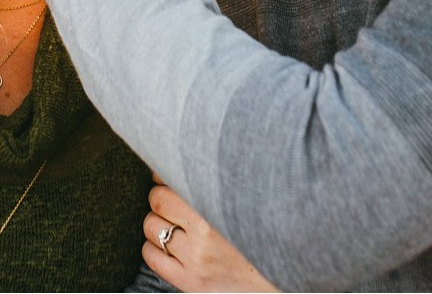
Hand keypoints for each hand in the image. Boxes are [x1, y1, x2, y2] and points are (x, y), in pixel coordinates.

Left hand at [144, 182, 276, 290]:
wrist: (280, 276)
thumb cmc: (266, 230)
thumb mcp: (249, 197)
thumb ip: (223, 177)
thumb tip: (197, 150)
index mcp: (219, 203)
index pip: (171, 176)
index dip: (166, 172)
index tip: (169, 174)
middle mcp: (205, 231)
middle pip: (158, 199)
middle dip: (161, 196)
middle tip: (172, 200)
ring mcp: (197, 258)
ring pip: (151, 227)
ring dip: (156, 222)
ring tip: (173, 223)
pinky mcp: (192, 282)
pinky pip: (152, 258)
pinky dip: (153, 248)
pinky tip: (168, 246)